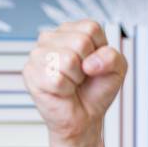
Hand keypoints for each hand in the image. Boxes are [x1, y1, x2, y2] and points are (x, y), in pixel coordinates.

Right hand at [22, 19, 125, 146]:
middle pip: (81, 41)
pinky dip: (66, 90)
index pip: (91, 28)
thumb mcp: (116, 70)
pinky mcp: (30, 72)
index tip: (94, 64)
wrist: (84, 117)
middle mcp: (51, 37)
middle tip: (81, 77)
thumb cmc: (96, 91)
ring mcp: (38, 54)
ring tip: (71, 83)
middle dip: (88, 66)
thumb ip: (113, 57)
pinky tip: (61, 91)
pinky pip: (57, 79)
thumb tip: (89, 63)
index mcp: (71, 30)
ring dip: (76, 78)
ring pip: (68, 59)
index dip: (99, 51)